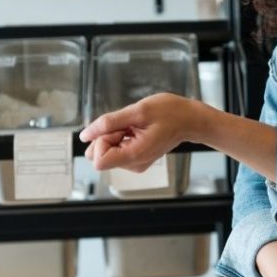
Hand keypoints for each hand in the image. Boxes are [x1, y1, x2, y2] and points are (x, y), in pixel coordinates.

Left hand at [80, 93, 195, 172]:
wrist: (190, 120)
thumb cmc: (170, 113)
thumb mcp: (138, 111)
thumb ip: (108, 123)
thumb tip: (85, 135)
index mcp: (135, 156)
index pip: (99, 160)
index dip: (102, 140)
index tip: (119, 128)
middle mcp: (134, 165)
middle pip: (99, 157)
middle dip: (106, 137)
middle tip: (127, 125)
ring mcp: (135, 163)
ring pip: (106, 152)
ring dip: (113, 136)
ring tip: (133, 126)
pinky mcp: (136, 159)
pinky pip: (116, 150)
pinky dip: (120, 138)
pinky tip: (135, 130)